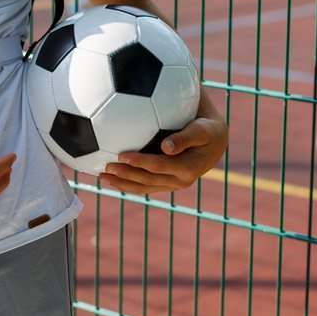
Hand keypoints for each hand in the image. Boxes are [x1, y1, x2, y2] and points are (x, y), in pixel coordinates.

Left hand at [100, 94, 227, 194]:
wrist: (214, 141)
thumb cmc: (207, 128)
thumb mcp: (202, 129)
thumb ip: (186, 137)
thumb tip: (166, 147)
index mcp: (189, 168)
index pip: (160, 166)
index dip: (141, 163)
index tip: (122, 155)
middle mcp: (181, 180)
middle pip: (148, 180)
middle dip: (126, 175)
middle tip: (106, 168)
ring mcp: (172, 184)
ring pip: (144, 187)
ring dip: (122, 183)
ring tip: (102, 176)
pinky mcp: (166, 183)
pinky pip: (145, 186)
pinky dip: (127, 183)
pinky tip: (111, 178)